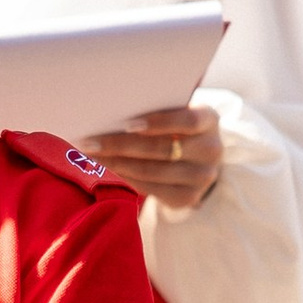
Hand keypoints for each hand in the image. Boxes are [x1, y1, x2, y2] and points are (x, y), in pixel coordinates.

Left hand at [79, 103, 222, 208]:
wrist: (197, 157)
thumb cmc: (177, 125)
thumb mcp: (176, 110)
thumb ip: (157, 107)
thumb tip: (111, 105)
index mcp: (210, 120)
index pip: (188, 121)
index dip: (159, 122)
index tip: (126, 123)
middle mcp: (211, 149)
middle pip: (163, 149)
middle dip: (122, 144)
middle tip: (90, 140)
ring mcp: (202, 177)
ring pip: (152, 171)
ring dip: (117, 162)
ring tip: (91, 153)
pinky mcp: (188, 197)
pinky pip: (150, 188)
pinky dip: (125, 176)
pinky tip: (107, 166)